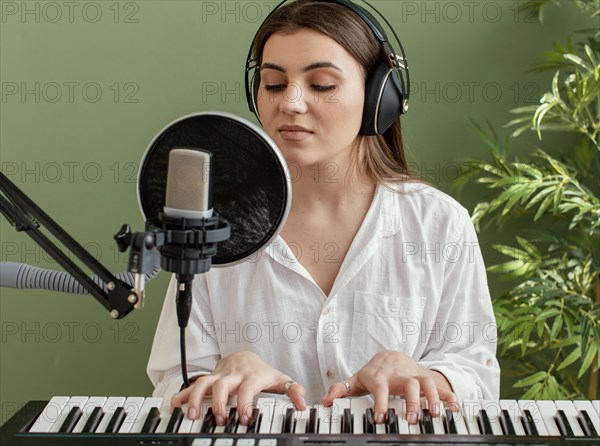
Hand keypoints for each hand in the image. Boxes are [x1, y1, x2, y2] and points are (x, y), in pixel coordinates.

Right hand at [171, 351, 305, 424]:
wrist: (245, 355)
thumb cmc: (261, 372)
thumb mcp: (279, 380)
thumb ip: (293, 390)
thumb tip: (302, 404)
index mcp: (251, 376)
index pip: (247, 388)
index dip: (245, 403)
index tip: (245, 419)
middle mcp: (233, 374)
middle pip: (222, 385)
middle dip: (220, 403)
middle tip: (221, 420)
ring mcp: (219, 375)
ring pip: (204, 382)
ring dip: (197, 398)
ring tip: (193, 415)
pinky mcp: (209, 378)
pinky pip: (193, 384)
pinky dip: (183, 394)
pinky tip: (176, 404)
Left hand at [320, 350, 457, 423]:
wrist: (391, 356)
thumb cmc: (372, 373)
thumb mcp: (355, 380)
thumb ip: (340, 390)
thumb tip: (324, 401)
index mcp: (379, 375)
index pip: (380, 386)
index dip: (381, 401)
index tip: (381, 418)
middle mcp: (398, 374)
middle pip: (408, 383)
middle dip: (412, 401)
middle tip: (413, 419)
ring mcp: (413, 375)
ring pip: (426, 382)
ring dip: (432, 398)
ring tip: (435, 415)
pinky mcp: (425, 377)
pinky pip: (440, 385)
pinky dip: (448, 396)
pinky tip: (454, 408)